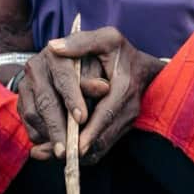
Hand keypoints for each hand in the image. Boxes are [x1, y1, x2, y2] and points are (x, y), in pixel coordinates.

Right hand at [16, 44, 110, 160]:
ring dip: (48, 136)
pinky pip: (28, 124)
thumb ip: (97, 76)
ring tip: (64, 152)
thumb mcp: (96, 63)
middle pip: (45, 101)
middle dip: (57, 128)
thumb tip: (104, 88)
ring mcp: (25, 86)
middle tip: (67, 150)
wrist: (68, 65)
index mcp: (56, 55)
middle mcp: (36, 69)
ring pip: (34, 115)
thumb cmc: (88, 64)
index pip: (63, 77)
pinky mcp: (21, 101)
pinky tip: (55, 147)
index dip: (72, 98)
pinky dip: (41, 138)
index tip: (82, 118)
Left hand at [48, 26, 164, 164]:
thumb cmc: (121, 52)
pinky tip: (62, 152)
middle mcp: (128, 109)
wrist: (144, 67)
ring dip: (78, 154)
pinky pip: (102, 146)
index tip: (74, 145)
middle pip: (102, 137)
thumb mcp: (106, 39)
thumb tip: (53, 47)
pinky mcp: (120, 129)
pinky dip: (82, 152)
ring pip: (101, 146)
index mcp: (124, 87)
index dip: (90, 131)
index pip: (106, 114)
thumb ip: (81, 43)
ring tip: (49, 154)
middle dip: (78, 149)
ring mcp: (126, 121)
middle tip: (53, 154)